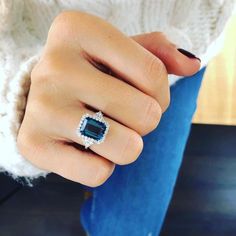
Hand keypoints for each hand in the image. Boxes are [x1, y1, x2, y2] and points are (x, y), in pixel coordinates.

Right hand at [17, 11, 199, 185]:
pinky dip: (102, 165)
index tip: (143, 93)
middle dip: (145, 120)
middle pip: (146, 114)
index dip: (160, 93)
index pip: (154, 74)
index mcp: (77, 30)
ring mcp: (41, 107)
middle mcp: (53, 65)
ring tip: (105, 129)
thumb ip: (159, 54)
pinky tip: (84, 146)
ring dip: (127, 144)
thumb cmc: (90, 73)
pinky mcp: (34, 144)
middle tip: (120, 112)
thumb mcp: (121, 53)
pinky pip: (99, 173)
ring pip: (127, 147)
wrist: (46, 98)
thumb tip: (192, 65)